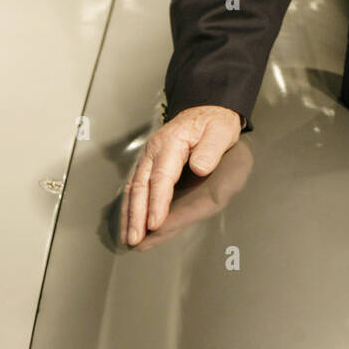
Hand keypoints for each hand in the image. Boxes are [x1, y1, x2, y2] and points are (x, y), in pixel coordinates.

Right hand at [122, 105, 242, 245]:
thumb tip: (199, 168)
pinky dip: (131, 205)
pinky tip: (130, 221)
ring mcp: (149, 157)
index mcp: (171, 143)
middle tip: (134, 238)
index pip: (161, 177)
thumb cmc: (214, 123)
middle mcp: (154, 150)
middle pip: (141, 185)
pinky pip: (137, 186)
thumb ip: (210, 150)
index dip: (157, 202)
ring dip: (130, 213)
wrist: (208, 110)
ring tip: (128, 236)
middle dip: (136, 214)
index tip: (154, 223)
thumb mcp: (220, 132)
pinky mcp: (150, 163)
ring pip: (134, 187)